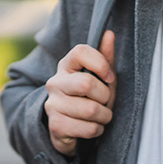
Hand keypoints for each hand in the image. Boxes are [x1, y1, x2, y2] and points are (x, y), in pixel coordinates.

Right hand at [44, 30, 116, 155]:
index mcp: (66, 66)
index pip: (80, 52)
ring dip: (104, 116)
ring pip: (90, 110)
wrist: (68, 128)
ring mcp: (53, 104)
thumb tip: (109, 33)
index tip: (109, 77)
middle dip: (105, 96)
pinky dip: (97, 130)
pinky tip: (92, 127)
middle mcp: (55, 82)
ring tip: (101, 116)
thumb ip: (105, 56)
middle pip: (87, 83)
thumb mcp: (100, 77)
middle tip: (106, 102)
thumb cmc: (89, 97)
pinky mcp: (55, 125)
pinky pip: (87, 128)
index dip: (101, 64)